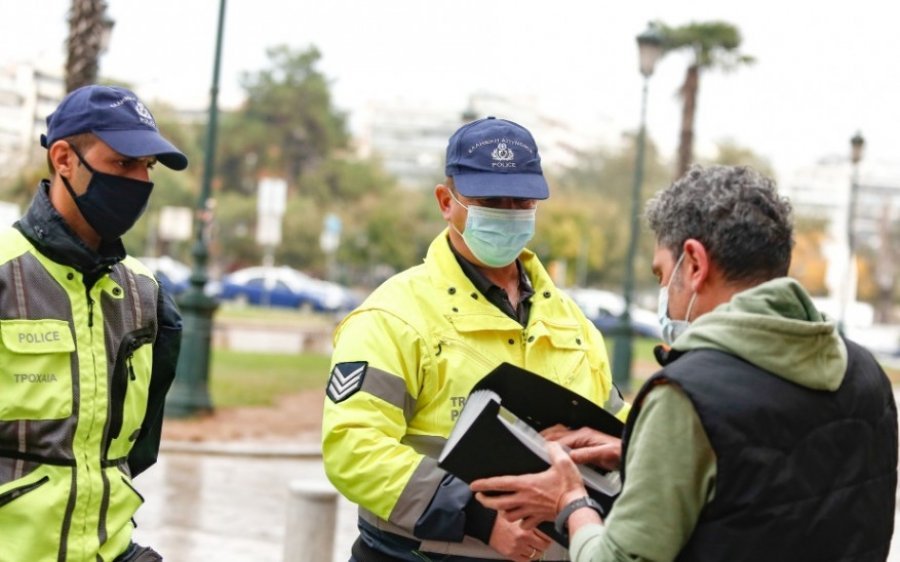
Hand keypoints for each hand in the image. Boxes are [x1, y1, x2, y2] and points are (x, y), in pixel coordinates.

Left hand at [472, 442, 587, 528]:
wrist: (577, 508)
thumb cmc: (569, 487)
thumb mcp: (563, 462)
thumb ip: (554, 450)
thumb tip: (550, 443)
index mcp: (526, 484)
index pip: (499, 484)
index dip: (484, 484)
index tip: (474, 485)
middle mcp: (524, 499)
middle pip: (498, 503)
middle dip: (486, 501)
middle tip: (480, 498)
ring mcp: (530, 511)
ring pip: (508, 516)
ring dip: (503, 512)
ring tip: (500, 508)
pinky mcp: (539, 519)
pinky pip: (524, 525)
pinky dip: (521, 523)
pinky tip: (521, 520)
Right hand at [487, 515, 552, 560]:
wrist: (487, 524)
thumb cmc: (501, 517)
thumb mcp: (518, 514)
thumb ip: (529, 519)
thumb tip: (541, 519)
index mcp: (526, 526)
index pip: (546, 536)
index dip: (548, 536)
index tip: (547, 536)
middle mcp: (523, 538)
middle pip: (543, 546)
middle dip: (544, 545)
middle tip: (542, 543)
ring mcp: (517, 547)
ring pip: (536, 555)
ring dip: (536, 552)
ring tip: (533, 547)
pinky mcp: (511, 554)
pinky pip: (526, 560)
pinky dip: (528, 557)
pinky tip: (526, 552)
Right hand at [541, 425, 621, 469]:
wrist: (629, 452)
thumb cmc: (620, 453)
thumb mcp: (604, 455)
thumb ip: (587, 454)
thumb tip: (570, 456)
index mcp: (584, 435)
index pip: (561, 440)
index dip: (550, 446)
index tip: (539, 451)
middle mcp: (582, 434)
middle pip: (558, 434)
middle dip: (545, 438)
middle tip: (532, 445)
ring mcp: (583, 437)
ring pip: (560, 435)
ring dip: (550, 439)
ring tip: (538, 445)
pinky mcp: (585, 443)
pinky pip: (566, 441)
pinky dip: (557, 443)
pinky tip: (553, 450)